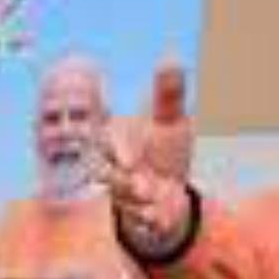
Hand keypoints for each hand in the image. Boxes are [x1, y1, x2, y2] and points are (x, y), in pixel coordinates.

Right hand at [103, 60, 195, 257]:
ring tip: (155, 196)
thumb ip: (169, 94)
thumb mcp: (171, 122)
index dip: (117, 149)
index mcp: (114, 141)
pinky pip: (137, 222)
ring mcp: (122, 196)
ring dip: (139, 200)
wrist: (175, 194)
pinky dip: (150, 219)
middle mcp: (112, 169)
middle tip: (144, 183)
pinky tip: (160, 217)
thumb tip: (171, 57)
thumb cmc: (165, 152)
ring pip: (121, 199)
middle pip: (106, 174)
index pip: (104, 142)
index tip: (131, 159)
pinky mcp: (136, 219)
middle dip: (124, 180)